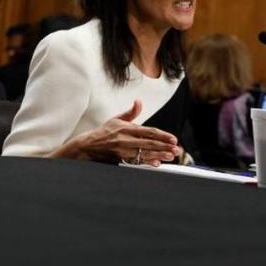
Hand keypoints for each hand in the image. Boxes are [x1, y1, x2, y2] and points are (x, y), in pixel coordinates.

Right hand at [54, 100, 180, 165]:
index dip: (162, 135)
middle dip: (164, 146)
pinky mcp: (121, 158)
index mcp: (126, 128)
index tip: (173, 138)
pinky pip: (136, 161)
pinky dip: (147, 162)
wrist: (89, 145)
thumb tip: (139, 101)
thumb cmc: (104, 132)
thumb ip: (131, 112)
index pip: (148, 131)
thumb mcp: (117, 118)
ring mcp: (123, 150)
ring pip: (145, 153)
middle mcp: (125, 139)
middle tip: (176, 149)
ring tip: (170, 156)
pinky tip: (156, 163)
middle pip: (149, 143)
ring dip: (159, 155)